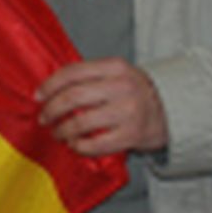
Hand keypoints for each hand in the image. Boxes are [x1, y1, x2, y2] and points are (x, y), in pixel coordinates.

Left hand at [35, 58, 167, 156]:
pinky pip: (96, 144)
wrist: (173, 110)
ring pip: (81, 122)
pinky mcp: (132, 135)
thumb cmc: (135, 91)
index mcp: (115, 67)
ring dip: (62, 130)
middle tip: (44, 117)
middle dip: (52, 109)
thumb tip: (51, 88)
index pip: (73, 72)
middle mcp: (122, 87)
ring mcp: (128, 112)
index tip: (38, 95)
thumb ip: (90, 76)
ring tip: (57, 133)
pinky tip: (74, 144)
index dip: (50, 84)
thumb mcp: (117, 73)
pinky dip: (79, 146)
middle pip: (73, 97)